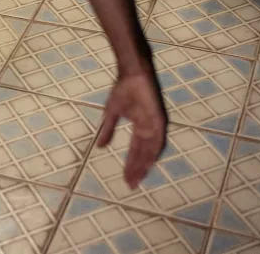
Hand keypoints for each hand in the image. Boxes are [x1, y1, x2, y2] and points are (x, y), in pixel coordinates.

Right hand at [97, 71, 167, 187]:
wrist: (131, 75)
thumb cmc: (122, 90)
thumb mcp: (111, 114)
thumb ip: (108, 131)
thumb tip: (100, 147)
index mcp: (139, 127)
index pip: (135, 150)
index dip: (130, 165)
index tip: (125, 179)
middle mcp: (148, 129)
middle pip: (143, 154)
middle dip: (137, 169)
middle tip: (130, 184)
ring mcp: (155, 125)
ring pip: (151, 151)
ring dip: (145, 165)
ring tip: (137, 177)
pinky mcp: (159, 120)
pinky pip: (159, 140)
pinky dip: (154, 152)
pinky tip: (149, 163)